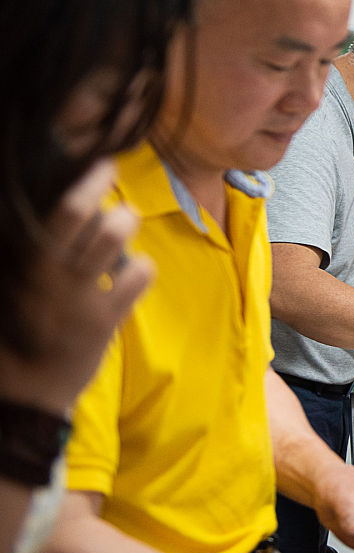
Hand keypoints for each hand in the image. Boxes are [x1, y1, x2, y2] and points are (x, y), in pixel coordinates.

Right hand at [0, 160, 152, 412]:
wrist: (24, 390)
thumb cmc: (19, 327)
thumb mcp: (14, 283)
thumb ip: (33, 248)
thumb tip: (68, 209)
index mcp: (20, 260)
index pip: (48, 209)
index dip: (79, 179)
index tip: (97, 162)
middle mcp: (43, 270)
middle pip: (75, 210)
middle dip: (97, 182)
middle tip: (108, 171)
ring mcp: (74, 294)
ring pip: (112, 234)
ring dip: (123, 219)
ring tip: (121, 220)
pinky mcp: (103, 318)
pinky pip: (138, 274)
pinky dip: (142, 266)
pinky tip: (134, 271)